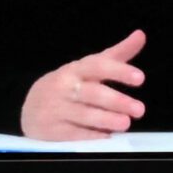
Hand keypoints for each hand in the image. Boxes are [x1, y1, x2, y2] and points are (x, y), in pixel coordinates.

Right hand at [21, 30, 146, 140]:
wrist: (31, 107)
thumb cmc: (69, 85)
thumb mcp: (89, 67)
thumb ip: (117, 54)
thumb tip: (141, 35)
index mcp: (76, 69)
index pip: (97, 66)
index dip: (118, 71)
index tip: (140, 78)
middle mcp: (66, 87)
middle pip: (92, 92)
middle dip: (116, 101)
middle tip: (139, 109)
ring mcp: (57, 109)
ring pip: (84, 114)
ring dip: (106, 119)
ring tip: (125, 123)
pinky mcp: (54, 130)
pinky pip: (74, 133)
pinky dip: (91, 136)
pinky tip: (107, 137)